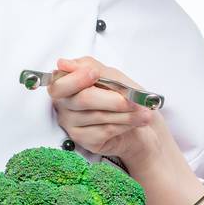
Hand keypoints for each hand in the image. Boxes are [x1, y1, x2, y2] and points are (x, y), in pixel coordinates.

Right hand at [48, 55, 163, 164]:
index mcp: (66, 84)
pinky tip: (134, 122)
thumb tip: (64, 64)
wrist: (138, 120)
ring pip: (98, 116)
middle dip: (114, 100)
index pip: (60, 84)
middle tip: (135, 100)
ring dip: (126, 114)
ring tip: (143, 112)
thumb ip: (90, 67)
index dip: (76, 79)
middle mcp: (64, 105)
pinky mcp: (83, 141)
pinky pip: (104, 131)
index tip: (94, 74)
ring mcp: (71, 124)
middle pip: (84, 100)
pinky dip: (124, 125)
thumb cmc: (122, 95)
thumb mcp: (111, 75)